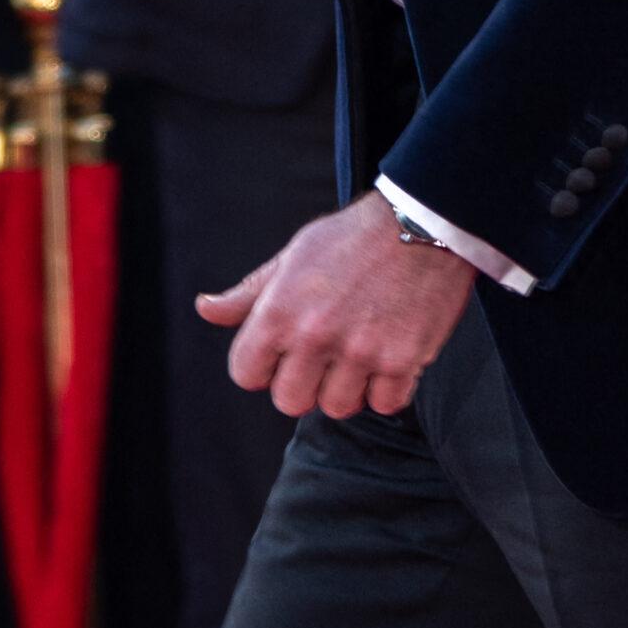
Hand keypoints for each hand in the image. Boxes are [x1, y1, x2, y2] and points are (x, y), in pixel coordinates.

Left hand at [195, 191, 476, 419]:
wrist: (422, 220)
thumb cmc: (352, 237)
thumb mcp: (292, 256)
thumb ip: (249, 293)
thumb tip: (205, 309)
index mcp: (280, 311)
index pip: (246, 374)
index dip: (262, 365)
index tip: (283, 351)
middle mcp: (315, 336)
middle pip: (290, 401)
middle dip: (304, 383)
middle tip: (325, 354)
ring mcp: (360, 351)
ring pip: (339, 407)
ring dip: (349, 386)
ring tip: (361, 350)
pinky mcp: (403, 360)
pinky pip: (385, 404)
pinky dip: (388, 388)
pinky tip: (390, 356)